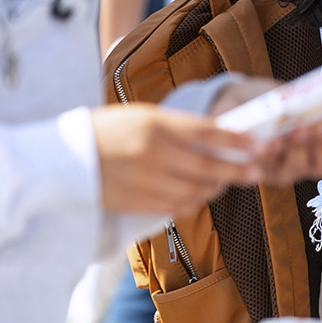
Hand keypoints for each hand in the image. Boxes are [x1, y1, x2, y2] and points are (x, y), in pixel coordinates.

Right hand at [91, 104, 259, 216]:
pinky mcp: (136, 203)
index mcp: (157, 125)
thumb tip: (213, 135)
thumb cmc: (104, 129)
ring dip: (215, 188)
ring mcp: (145, 181)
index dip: (238, 141)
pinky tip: (199, 196)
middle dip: (237, 170)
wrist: (62, 157)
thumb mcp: (141, 115)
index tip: (259, 146)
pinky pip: (175, 207)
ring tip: (225, 183)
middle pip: (208, 166)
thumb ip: (175, 126)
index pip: (209, 133)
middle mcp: (154, 153)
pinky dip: (192, 202)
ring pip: (195, 191)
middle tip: (257, 172)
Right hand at [209, 76, 321, 185]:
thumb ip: (227, 122)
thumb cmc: (243, 109)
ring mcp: (310, 160)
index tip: (275, 142)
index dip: (272, 158)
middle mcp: (286, 170)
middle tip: (300, 127)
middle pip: (299, 169)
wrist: (261, 102)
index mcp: (259, 166)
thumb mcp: (230, 113)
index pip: (266, 169)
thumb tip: (226, 121)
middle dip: (301, 149)